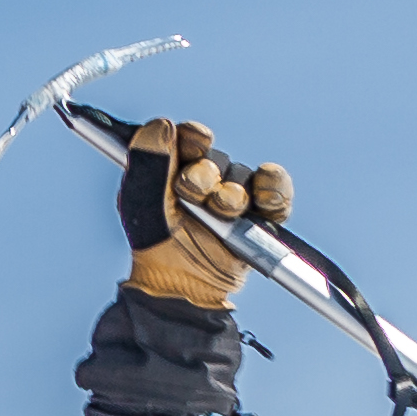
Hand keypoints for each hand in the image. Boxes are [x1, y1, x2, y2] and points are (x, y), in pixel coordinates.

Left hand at [118, 119, 290, 309]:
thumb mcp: (140, 205)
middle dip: (206, 175)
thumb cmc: (156, 250)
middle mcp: (205, 181)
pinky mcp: (260, 214)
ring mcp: (234, 197)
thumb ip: (147, 164)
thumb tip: (162, 126)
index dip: (194, 136)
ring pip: (243, 175)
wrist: (183, 289)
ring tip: (222, 213)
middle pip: (216, 158)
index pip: (189, 139)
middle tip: (195, 195)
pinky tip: (262, 200)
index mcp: (172, 173)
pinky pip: (276, 188)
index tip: (196, 140)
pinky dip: (274, 188)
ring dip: (232, 192)